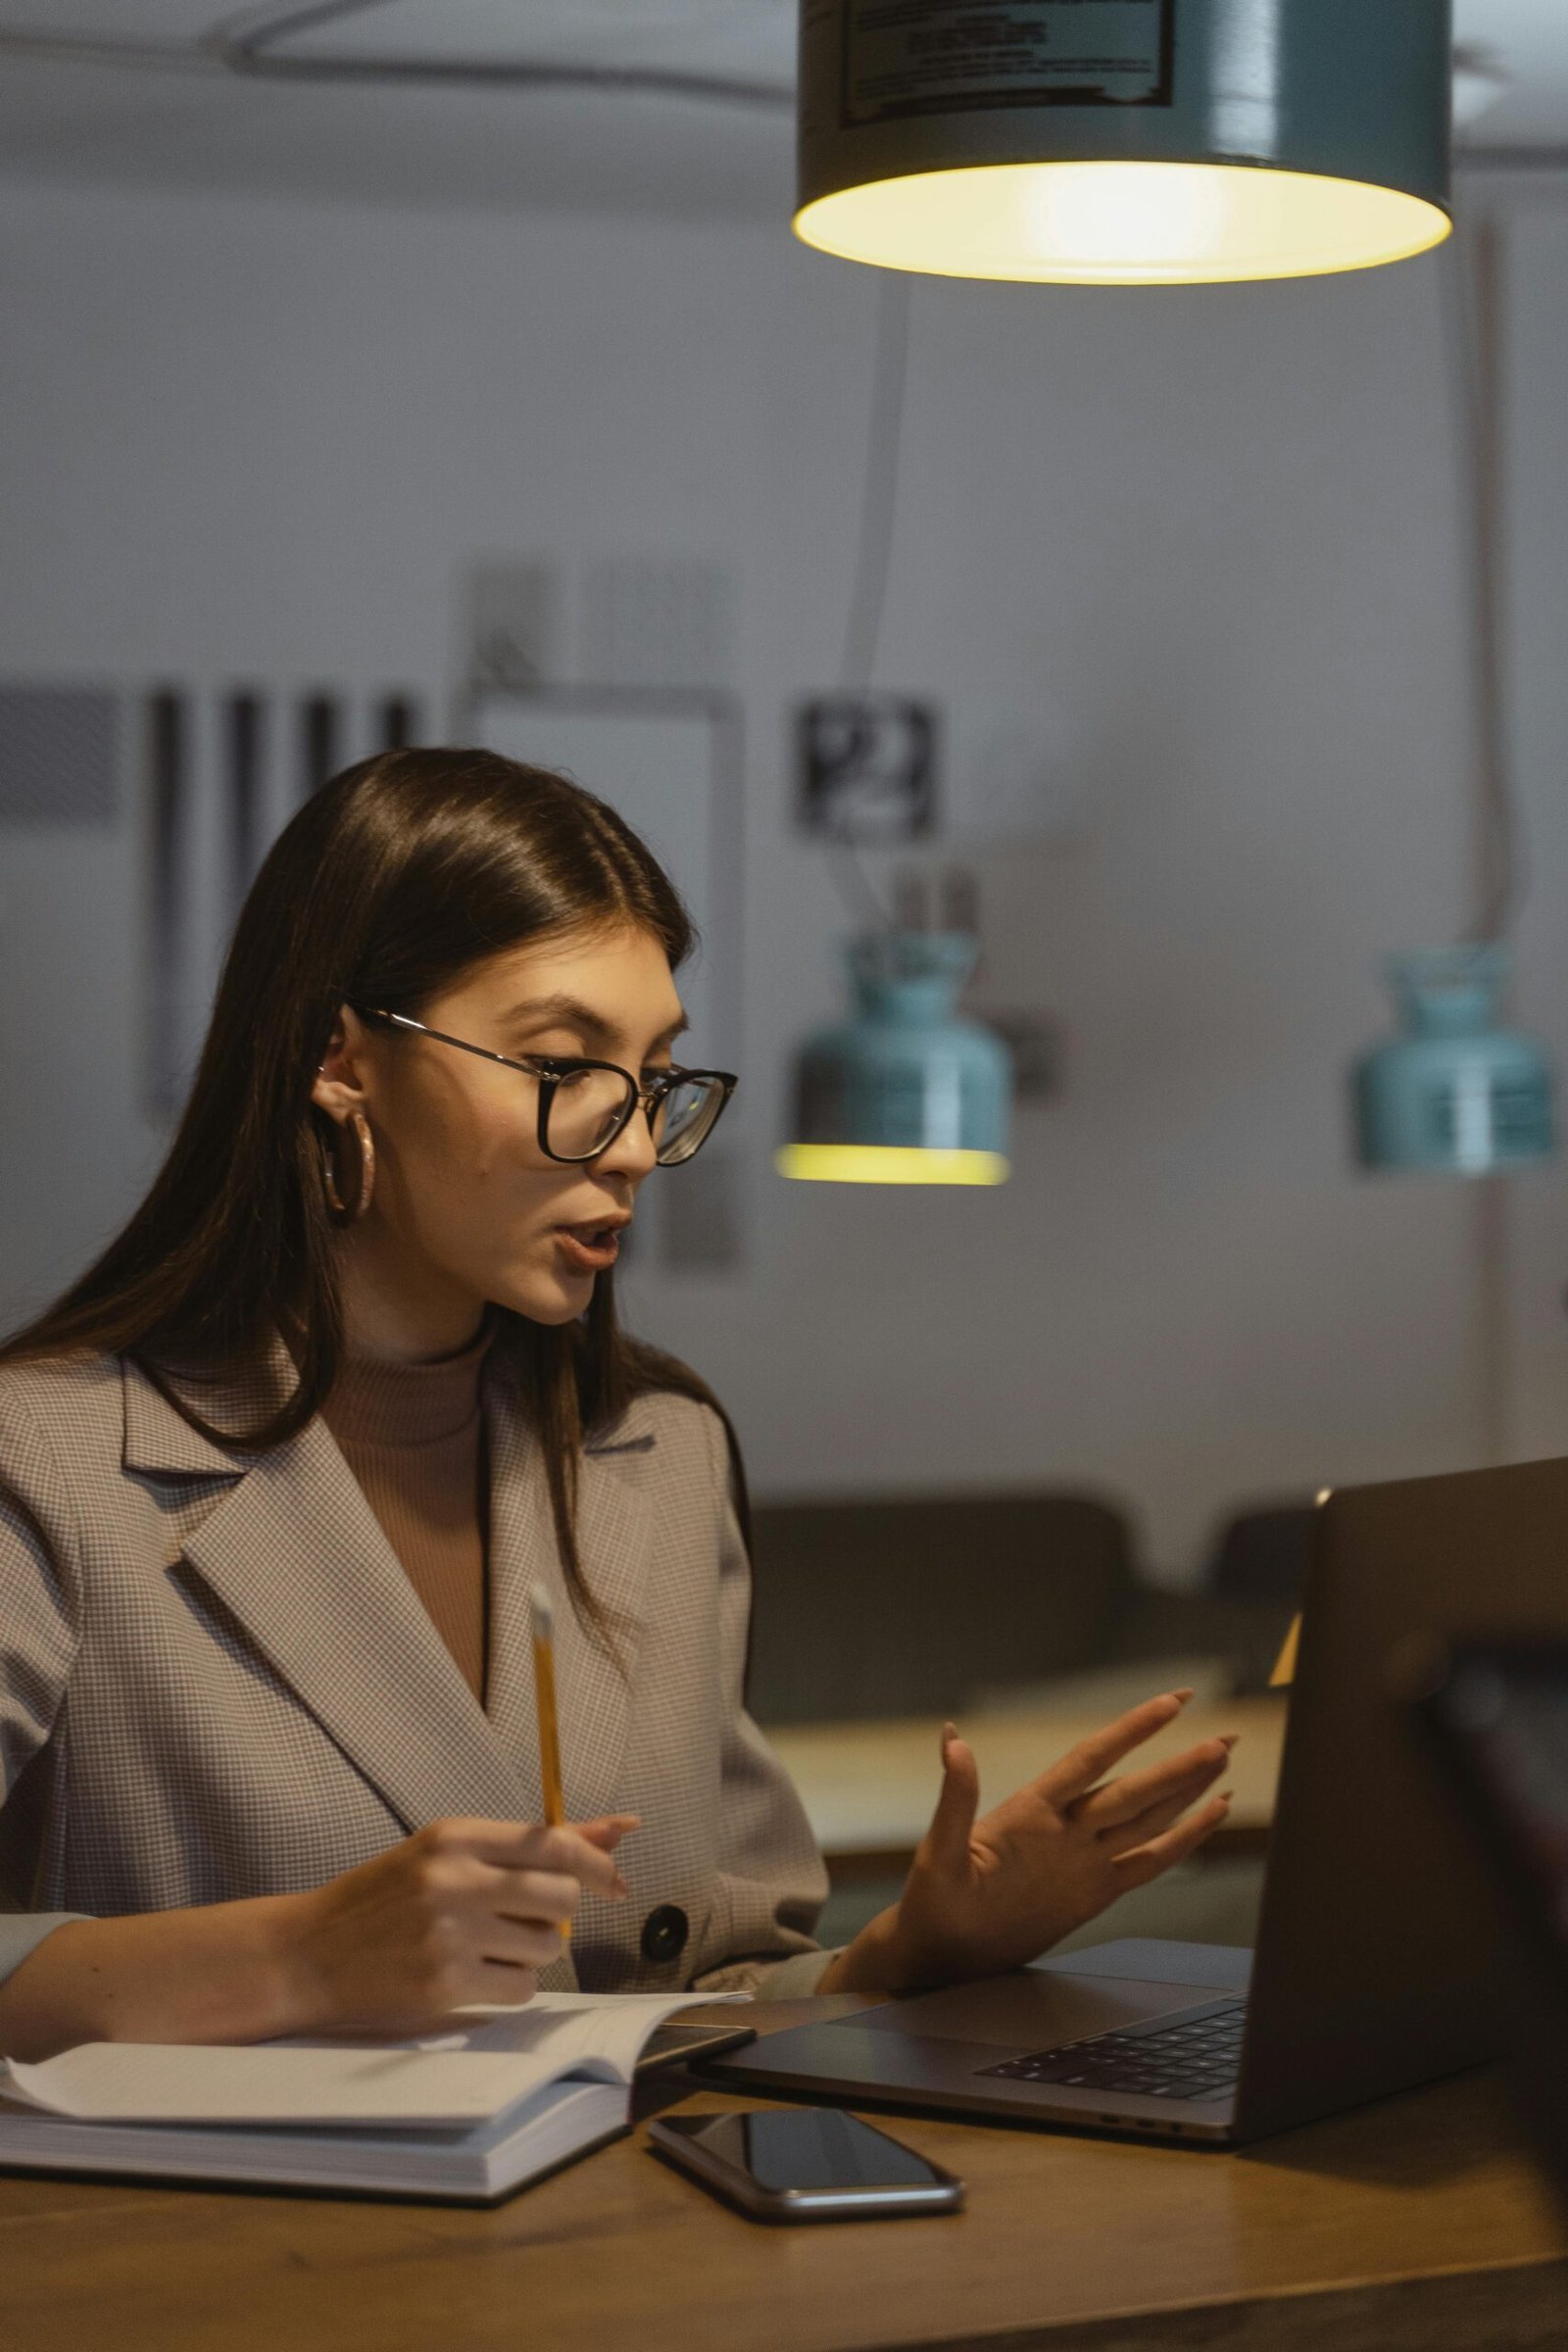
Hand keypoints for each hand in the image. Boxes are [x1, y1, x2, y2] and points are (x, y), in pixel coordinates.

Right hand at [279, 1813, 637, 2033]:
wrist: (309, 1952)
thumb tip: (619, 1829)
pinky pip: (521, 1987)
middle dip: (558, 1914)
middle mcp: (454, 1878)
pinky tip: (475, 1975)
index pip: (554, 1844)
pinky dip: (510, 1985)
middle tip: (524, 1919)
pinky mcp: (444, 1984)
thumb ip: (530, 1844)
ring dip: (531, 1952)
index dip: (595, 1865)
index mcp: (454, 1835)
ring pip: (547, 1946)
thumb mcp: (446, 1853)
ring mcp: (449, 1933)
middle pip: (560, 1897)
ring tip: (486, 1946)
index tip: (614, 1881)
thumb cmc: (384, 1899)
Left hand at [824, 1694, 1231, 1995]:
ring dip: (1186, 1790)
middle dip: (1180, 1763)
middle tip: (1227, 1736)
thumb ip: (955, 1800)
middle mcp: (1067, 1828)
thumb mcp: (939, 1853)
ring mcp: (1085, 1859)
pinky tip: (1209, 1815)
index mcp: (1033, 1811)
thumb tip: (951, 1738)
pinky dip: (1182, 1839)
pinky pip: (1149, 1861)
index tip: (1174, 1701)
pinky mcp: (1097, 1892)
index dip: (1133, 1730)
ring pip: (1148, 1817)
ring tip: (1224, 1759)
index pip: (1094, 1759)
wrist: (943, 1955)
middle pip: (1135, 1788)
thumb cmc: (933, 1903)